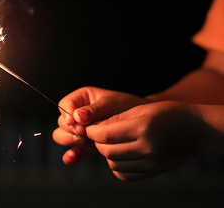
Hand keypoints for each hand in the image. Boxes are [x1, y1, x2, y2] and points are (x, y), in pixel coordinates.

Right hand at [52, 86, 146, 164]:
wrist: (141, 123)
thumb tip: (77, 116)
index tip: (75, 122)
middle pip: (62, 122)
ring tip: (84, 141)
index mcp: (81, 99)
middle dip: (70, 128)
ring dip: (69, 139)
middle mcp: (78, 115)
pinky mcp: (86, 145)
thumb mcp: (111, 103)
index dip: (67, 113)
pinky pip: (73, 151)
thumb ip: (93, 110)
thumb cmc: (127, 106)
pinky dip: (71, 155)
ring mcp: (81, 131)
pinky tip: (72, 158)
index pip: (64, 105)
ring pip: (62, 135)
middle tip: (83, 133)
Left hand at [86, 101, 204, 180]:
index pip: (105, 135)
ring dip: (107, 155)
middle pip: (107, 151)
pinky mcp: (154, 171)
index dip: (91, 131)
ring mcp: (152, 163)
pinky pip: (125, 176)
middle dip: (97, 143)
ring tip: (112, 143)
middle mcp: (147, 148)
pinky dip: (117, 167)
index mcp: (142, 128)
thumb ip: (116, 119)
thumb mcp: (141, 109)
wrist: (197, 130)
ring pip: (114, 165)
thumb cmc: (168, 114)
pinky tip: (121, 155)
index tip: (89, 127)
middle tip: (99, 135)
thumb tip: (93, 128)